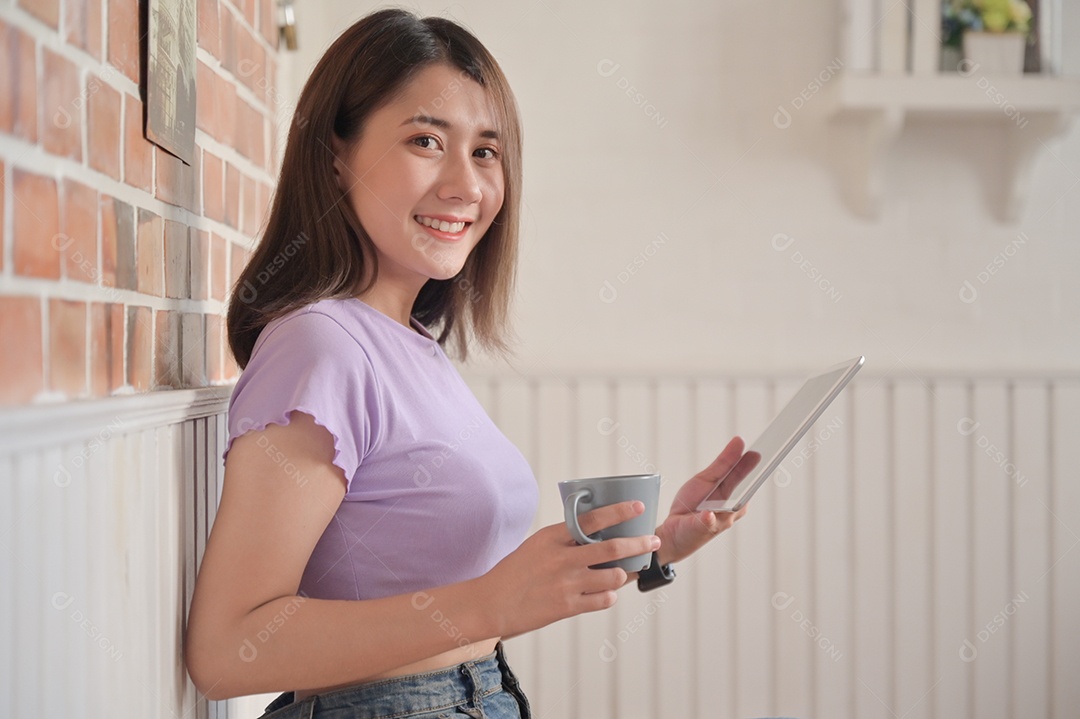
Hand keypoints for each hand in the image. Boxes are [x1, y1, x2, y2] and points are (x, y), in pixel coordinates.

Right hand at [479, 501, 659, 638]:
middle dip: (638, 543)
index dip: (619, 511)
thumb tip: (596, 532)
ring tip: (622, 573)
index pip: (593, 519)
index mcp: (553, 537)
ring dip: (623, 574)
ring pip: (613, 577)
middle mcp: (562, 559)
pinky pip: (604, 600)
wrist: (492, 603)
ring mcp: (567, 584)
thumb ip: (564, 538)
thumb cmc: (515, 572)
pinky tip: (604, 593)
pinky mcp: (568, 607)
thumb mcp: (536, 545)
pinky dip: (610, 595)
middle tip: (653, 540)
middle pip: (612, 548)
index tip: (638, 506)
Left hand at [654, 436, 755, 565]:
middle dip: (751, 473)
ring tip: (735, 479)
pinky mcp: (703, 530)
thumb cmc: (693, 504)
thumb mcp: (706, 478)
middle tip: (758, 454)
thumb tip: (740, 440)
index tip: (771, 444)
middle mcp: (734, 509)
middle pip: (742, 489)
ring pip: (729, 508)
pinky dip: (708, 519)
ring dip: (733, 497)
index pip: (750, 476)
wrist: (674, 531)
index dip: (758, 461)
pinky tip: (708, 513)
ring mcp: (720, 521)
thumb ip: (724, 462)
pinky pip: (707, 523)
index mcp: (736, 495)